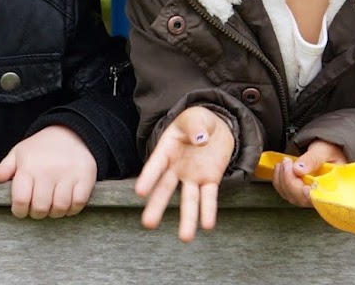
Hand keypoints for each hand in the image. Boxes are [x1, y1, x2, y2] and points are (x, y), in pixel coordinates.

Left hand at [0, 125, 97, 218]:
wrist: (73, 131)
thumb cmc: (42, 147)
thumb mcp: (20, 152)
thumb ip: (5, 167)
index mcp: (29, 166)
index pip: (21, 201)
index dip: (20, 211)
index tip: (23, 209)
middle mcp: (49, 170)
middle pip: (41, 208)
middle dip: (38, 213)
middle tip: (39, 207)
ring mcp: (69, 173)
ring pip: (60, 208)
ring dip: (56, 212)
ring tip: (54, 204)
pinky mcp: (86, 176)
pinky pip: (79, 202)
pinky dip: (73, 208)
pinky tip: (69, 202)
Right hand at [135, 106, 235, 241]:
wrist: (216, 126)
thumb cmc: (197, 120)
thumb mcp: (194, 116)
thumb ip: (195, 126)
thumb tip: (200, 139)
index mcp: (167, 149)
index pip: (156, 164)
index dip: (148, 177)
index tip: (139, 192)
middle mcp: (176, 168)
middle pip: (165, 188)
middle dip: (157, 206)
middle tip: (148, 224)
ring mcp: (192, 176)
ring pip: (188, 200)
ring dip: (187, 218)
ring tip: (186, 237)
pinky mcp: (209, 180)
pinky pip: (209, 197)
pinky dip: (208, 210)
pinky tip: (207, 225)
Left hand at [271, 141, 347, 206]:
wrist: (326, 149)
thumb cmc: (329, 150)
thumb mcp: (323, 150)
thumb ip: (312, 159)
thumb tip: (297, 170)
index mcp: (333, 188)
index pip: (320, 200)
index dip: (309, 197)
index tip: (303, 188)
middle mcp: (320, 196)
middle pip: (302, 199)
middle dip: (290, 181)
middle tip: (287, 162)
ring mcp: (309, 196)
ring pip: (292, 197)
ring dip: (282, 181)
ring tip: (283, 163)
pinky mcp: (299, 192)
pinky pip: (286, 193)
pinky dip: (279, 182)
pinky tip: (279, 169)